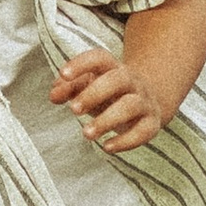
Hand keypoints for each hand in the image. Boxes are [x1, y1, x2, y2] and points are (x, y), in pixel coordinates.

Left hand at [49, 47, 170, 153]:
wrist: (149, 101)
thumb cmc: (110, 93)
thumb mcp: (89, 87)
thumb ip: (69, 88)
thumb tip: (53, 95)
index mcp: (112, 68)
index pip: (99, 58)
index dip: (81, 64)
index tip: (63, 74)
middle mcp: (131, 81)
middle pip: (117, 80)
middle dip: (94, 94)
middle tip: (73, 110)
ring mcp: (144, 101)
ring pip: (130, 106)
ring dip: (107, 120)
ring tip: (86, 133)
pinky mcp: (152, 122)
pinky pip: (143, 131)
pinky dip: (125, 141)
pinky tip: (106, 147)